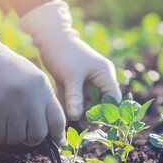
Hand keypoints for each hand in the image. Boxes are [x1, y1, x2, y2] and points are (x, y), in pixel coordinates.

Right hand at [0, 18, 64, 144]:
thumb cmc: (7, 68)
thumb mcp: (33, 78)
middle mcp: (31, 98)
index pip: (58, 120)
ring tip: (5, 124)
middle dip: (31, 139)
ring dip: (10, 137)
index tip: (55, 141)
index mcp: (43, 89)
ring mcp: (12, 105)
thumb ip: (43, 100)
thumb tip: (52, 129)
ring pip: (17, 138)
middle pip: (38, 135)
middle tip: (22, 133)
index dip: (57, 135)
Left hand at [20, 1, 121, 120]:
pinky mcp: (77, 84)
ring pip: (89, 103)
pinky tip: (66, 113)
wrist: (49, 37)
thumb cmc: (63, 52)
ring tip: (73, 121)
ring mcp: (88, 82)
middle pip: (102, 103)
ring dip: (82, 112)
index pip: (113, 99)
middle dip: (93, 114)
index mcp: (105, 74)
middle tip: (83, 125)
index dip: (108, 112)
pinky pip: (78, 99)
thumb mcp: (70, 76)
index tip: (97, 124)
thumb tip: (77, 118)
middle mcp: (100, 79)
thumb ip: (75, 98)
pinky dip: (73, 106)